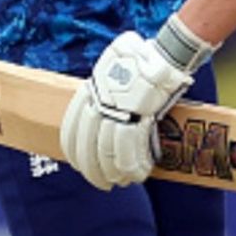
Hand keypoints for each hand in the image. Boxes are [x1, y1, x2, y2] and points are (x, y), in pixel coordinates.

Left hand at [59, 28, 195, 189]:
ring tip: (119, 181)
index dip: (73, 150)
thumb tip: (108, 107)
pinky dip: (133, 166)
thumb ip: (107, 90)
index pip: (71, 128)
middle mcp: (100, 104)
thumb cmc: (144, 58)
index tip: (77, 163)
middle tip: (99, 182)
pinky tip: (138, 174)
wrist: (164, 53)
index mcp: (92, 92)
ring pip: (107, 152)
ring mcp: (117, 112)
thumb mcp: (113, 69)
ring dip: (112, 172)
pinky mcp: (137, 118)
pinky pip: (130, 150)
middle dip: (92, 169)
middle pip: (87, 145)